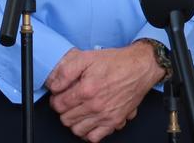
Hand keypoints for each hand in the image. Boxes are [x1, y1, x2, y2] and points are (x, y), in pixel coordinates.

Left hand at [45, 42, 163, 141]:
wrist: (139, 68)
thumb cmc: (115, 62)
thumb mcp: (87, 57)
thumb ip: (66, 71)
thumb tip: (54, 84)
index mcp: (86, 89)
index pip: (59, 105)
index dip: (55, 100)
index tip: (59, 96)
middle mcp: (96, 105)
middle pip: (66, 119)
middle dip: (64, 110)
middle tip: (68, 101)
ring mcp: (105, 116)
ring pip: (77, 130)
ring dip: (74, 121)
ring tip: (77, 111)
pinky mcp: (114, 122)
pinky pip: (94, 137)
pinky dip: (88, 132)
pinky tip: (88, 121)